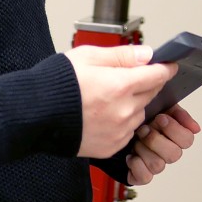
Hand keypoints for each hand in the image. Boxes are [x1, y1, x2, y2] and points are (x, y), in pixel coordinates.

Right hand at [65, 44, 175, 158]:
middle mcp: (123, 111)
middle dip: (146, 84)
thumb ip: (122, 55)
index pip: (157, 76)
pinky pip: (128, 132)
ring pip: (140, 114)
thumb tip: (147, 54)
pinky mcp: (110, 147)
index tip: (168, 66)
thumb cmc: (57, 84)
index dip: (164, 68)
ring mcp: (118, 131)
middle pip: (150, 94)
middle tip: (129, 78)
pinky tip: (105, 114)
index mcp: (119, 86)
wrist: (34, 115)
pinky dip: (123, 122)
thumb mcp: (88, 56)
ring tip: (109, 98)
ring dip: (134, 104)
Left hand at [127, 104, 199, 185]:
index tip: (161, 118)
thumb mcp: (163, 109)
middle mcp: (169, 154)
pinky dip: (136, 165)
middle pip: (174, 155)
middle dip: (156, 140)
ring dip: (144, 150)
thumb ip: (180, 115)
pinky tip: (131, 155)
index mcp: (176, 138)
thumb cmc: (145, 120)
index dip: (174, 129)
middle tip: (144, 129)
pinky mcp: (143, 176)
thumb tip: (196, 129)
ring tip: (136, 140)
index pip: (187, 140)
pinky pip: (145, 177)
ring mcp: (157, 165)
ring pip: (158, 165)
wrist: (123, 128)